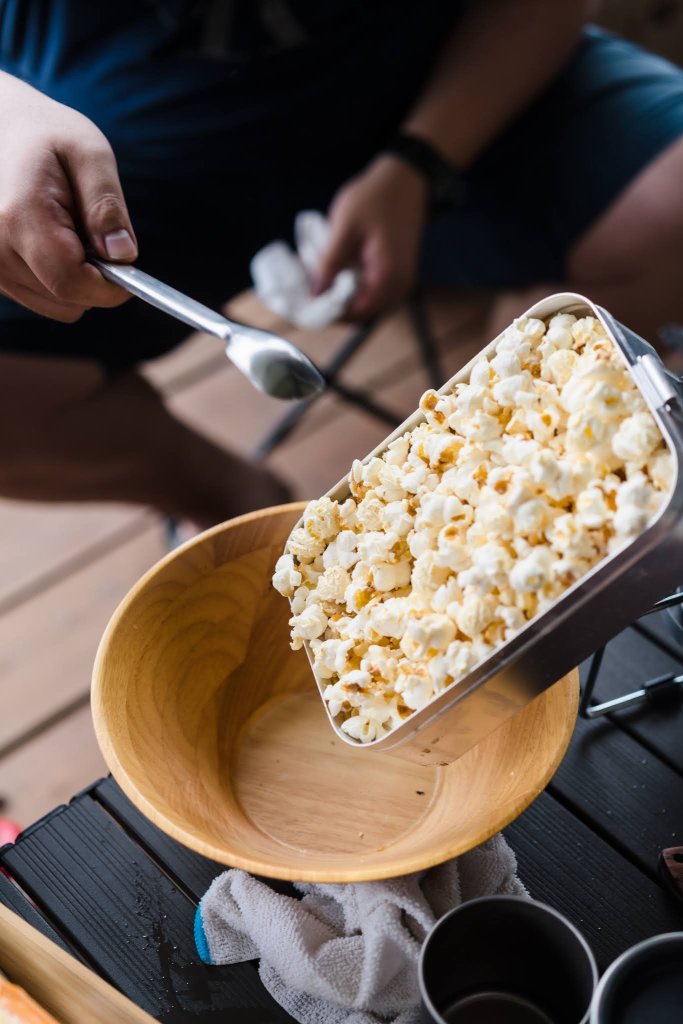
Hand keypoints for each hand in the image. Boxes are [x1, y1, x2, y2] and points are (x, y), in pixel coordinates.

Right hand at [0, 72, 137, 322]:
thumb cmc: (45, 134)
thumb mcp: (88, 152)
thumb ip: (107, 205)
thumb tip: (123, 255)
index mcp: (19, 216)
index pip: (72, 284)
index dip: (108, 286)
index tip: (127, 267)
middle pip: (66, 299)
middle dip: (94, 277)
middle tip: (92, 232)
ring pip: (56, 304)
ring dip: (75, 278)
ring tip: (67, 230)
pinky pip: (40, 298)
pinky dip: (55, 278)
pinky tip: (50, 240)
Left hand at [315, 155, 428, 321]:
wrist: (407, 178)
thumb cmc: (376, 198)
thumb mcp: (345, 228)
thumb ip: (329, 264)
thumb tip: (314, 294)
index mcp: (386, 278)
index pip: (355, 314)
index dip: (330, 314)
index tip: (307, 306)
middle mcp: (399, 286)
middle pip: (362, 314)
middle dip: (335, 308)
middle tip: (310, 294)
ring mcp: (401, 281)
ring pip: (368, 304)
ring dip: (344, 299)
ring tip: (321, 283)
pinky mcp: (398, 273)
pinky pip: (374, 291)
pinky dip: (355, 288)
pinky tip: (338, 274)